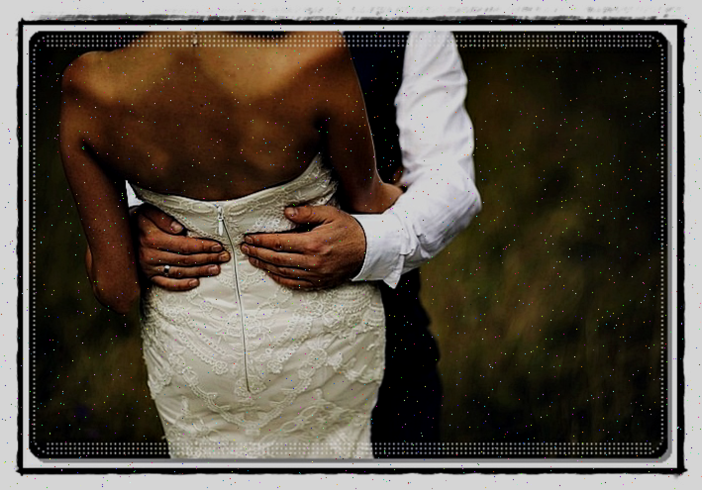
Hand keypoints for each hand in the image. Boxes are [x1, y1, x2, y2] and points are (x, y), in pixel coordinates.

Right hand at [133, 204, 230, 290]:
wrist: (118, 233)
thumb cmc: (139, 219)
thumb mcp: (148, 211)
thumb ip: (164, 217)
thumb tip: (179, 229)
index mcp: (152, 238)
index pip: (184, 245)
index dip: (203, 246)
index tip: (219, 246)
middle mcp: (150, 255)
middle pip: (185, 259)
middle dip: (207, 258)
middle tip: (224, 258)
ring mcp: (148, 268)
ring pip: (179, 272)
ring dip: (200, 272)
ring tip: (216, 269)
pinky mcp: (147, 276)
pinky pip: (166, 284)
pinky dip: (182, 285)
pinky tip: (196, 283)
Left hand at [240, 205, 365, 289]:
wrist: (369, 250)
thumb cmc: (349, 229)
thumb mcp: (330, 214)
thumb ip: (306, 213)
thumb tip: (286, 212)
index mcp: (312, 243)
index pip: (278, 242)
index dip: (260, 240)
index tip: (249, 238)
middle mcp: (311, 261)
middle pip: (276, 258)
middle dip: (257, 253)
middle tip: (245, 248)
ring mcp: (315, 274)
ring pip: (282, 272)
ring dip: (264, 265)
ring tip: (252, 259)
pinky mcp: (319, 282)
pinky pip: (294, 283)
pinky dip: (279, 278)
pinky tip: (270, 272)